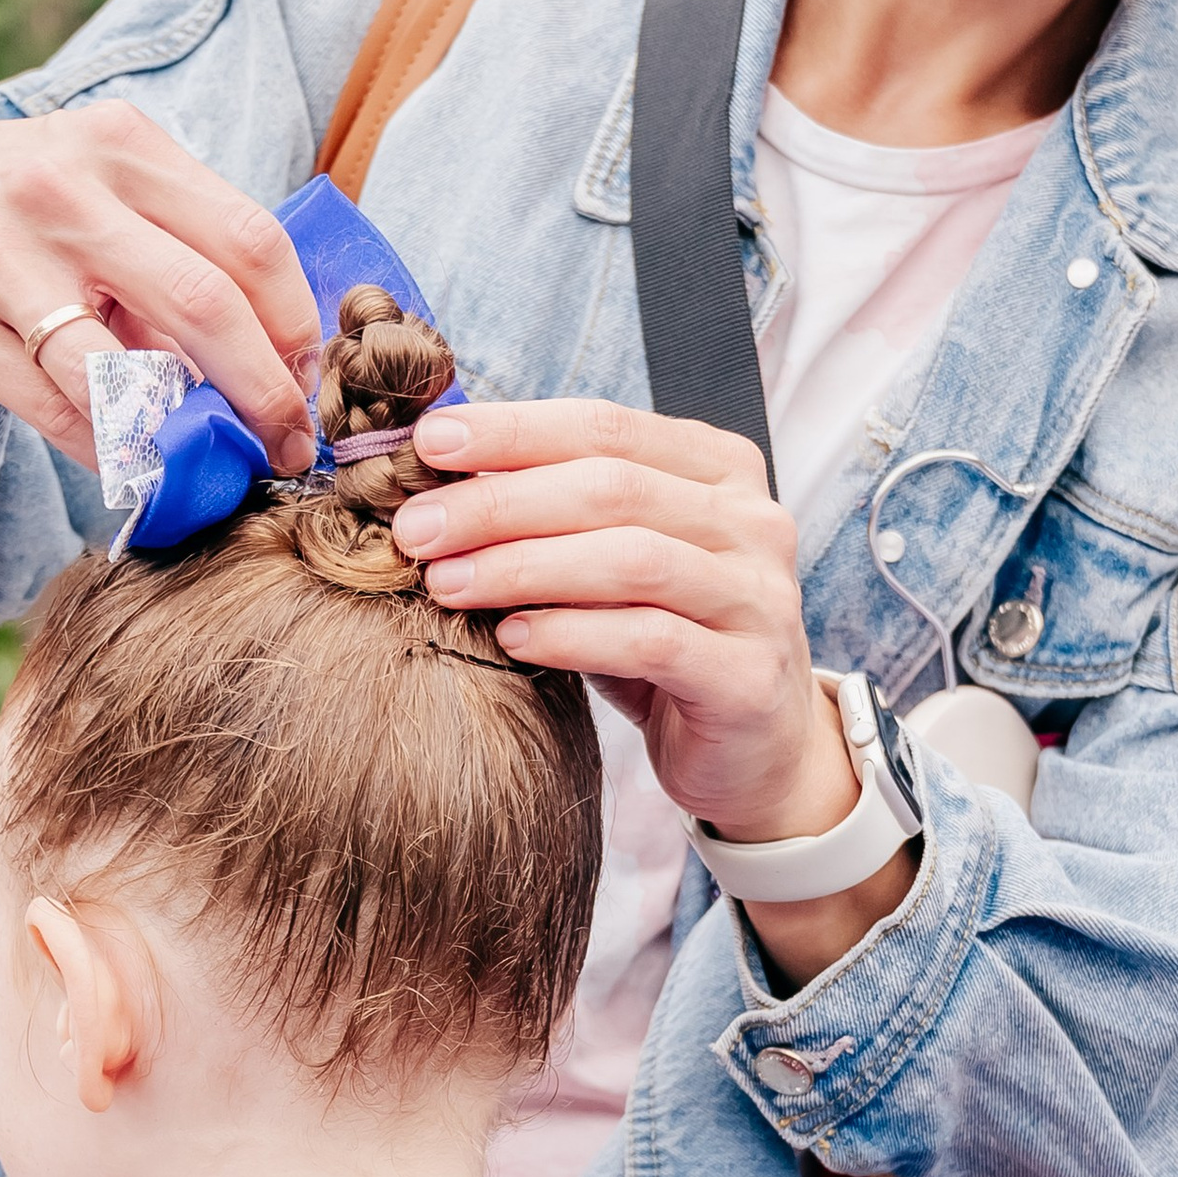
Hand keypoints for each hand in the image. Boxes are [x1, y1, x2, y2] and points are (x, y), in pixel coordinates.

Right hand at [0, 103, 322, 478]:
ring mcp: (1, 258)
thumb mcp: (107, 181)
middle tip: (285, 443)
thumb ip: (185, 248)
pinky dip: (108, 447)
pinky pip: (55, 409)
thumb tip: (273, 360)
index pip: (249, 238)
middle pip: (205, 303)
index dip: (295, 325)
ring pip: (123, 372)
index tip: (308, 380)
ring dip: (184, 434)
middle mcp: (64, 192)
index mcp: (123, 146)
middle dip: (263, 392)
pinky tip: (132, 456)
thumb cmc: (28, 197)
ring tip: (210, 460)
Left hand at [390, 398, 915, 984]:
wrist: (755, 749)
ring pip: (632, 559)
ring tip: (446, 582)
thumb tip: (437, 469)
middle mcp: (753, 522)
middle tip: (416, 528)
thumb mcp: (611, 563)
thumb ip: (554, 513)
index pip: (607, 427)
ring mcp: (760, 599)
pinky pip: (650, 640)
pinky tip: (511, 637)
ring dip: (524, 566)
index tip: (429, 445)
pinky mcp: (750, 676)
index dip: (514, 430)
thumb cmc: (665, 641)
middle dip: (500, 502)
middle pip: (612, 488)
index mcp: (720, 470)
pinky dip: (570, 634)